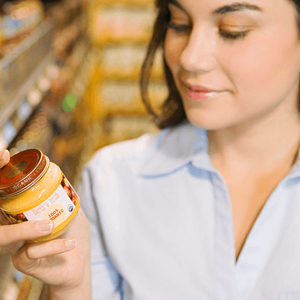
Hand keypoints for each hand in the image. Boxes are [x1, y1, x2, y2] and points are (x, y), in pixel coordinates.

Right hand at [0, 149, 91, 298]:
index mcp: (23, 212)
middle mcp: (13, 226)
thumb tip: (65, 177)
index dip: (2, 173)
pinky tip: (71, 243)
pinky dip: (53, 246)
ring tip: (51, 226)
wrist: (78, 264)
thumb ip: (66, 196)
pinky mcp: (23, 262)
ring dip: (29, 228)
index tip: (4, 154)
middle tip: (15, 181)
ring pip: (7, 235)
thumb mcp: (72, 212)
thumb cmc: (73, 235)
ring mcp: (15, 245)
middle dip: (1, 192)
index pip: (6, 193)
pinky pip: (32, 252)